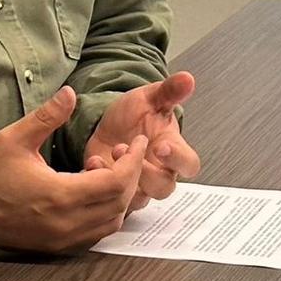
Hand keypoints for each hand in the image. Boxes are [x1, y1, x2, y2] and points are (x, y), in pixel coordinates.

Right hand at [0, 86, 147, 253]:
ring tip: (99, 169)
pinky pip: (95, 234)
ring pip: (111, 222)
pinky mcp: (57, 247)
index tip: (136, 143)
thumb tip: (70, 93)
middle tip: (121, 152)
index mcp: (60, 195)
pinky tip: (90, 191)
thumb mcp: (15, 137)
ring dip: (117, 197)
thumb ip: (47, 116)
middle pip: (119, 203)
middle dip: (128, 176)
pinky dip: (104, 213)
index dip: (132, 161)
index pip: (115, 182)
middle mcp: (66, 223)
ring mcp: (62, 239)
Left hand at [83, 72, 199, 214]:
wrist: (110, 125)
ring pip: (138, 199)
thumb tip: (187, 78)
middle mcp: (159, 172)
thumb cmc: (135, 114)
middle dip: (143, 172)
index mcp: (173, 150)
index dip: (177, 159)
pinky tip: (92, 163)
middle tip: (124, 148)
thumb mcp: (150, 98)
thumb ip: (169, 91)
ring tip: (105, 156)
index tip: (161, 146)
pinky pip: (112, 201)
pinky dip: (100, 185)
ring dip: (120, 180)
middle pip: (163, 187)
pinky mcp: (116, 194)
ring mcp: (138, 186)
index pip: (188, 164)